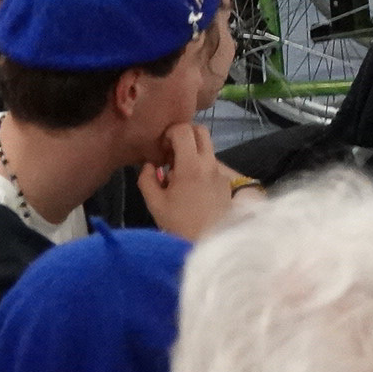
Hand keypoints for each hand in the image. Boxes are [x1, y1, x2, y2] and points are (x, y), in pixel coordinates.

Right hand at [139, 123, 242, 240]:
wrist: (208, 241)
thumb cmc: (178, 223)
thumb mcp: (154, 203)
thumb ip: (147, 178)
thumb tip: (150, 164)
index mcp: (192, 165)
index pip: (184, 130)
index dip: (170, 133)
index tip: (161, 148)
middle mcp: (210, 163)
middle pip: (201, 131)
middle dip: (183, 135)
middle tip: (169, 152)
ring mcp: (220, 172)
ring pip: (207, 147)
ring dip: (191, 150)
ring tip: (175, 173)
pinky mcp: (225, 181)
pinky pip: (211, 163)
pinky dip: (199, 165)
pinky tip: (188, 186)